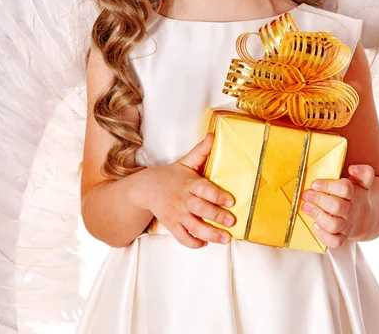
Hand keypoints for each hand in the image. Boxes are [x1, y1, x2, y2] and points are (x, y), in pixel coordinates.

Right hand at [145, 133, 235, 248]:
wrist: (146, 188)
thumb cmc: (172, 175)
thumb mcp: (186, 161)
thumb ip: (201, 151)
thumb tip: (213, 135)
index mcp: (189, 183)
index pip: (204, 189)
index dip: (217, 195)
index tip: (230, 201)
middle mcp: (183, 199)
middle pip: (201, 209)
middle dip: (216, 216)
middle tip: (231, 222)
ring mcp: (177, 214)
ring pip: (194, 226)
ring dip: (210, 234)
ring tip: (225, 238)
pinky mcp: (172, 225)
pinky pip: (182, 237)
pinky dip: (193, 243)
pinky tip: (205, 242)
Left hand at [300, 164, 374, 248]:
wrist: (364, 218)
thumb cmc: (356, 195)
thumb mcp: (361, 182)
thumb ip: (362, 172)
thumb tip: (353, 168)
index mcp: (355, 194)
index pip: (345, 189)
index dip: (328, 186)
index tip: (314, 183)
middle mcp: (350, 210)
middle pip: (336, 207)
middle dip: (319, 200)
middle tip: (306, 194)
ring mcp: (346, 225)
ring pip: (333, 225)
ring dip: (318, 216)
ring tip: (306, 207)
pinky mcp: (341, 237)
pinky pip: (334, 242)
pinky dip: (323, 236)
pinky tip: (315, 225)